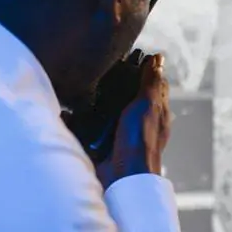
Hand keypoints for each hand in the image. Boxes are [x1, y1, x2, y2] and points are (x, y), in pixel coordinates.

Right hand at [96, 53, 169, 187]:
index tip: (132, 56)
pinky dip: (85, 118)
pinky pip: (95, 125)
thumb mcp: (147, 104)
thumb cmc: (140, 140)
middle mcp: (142, 121)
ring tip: (87, 84)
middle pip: (132, 95)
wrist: (123, 175)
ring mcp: (124, 132)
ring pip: (113, 109)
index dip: (146, 70)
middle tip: (105, 68)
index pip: (154, 85)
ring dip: (101, 99)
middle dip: (120, 83)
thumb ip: (150, 83)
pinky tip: (74, 109)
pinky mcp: (107, 142)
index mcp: (157, 111)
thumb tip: (157, 59)